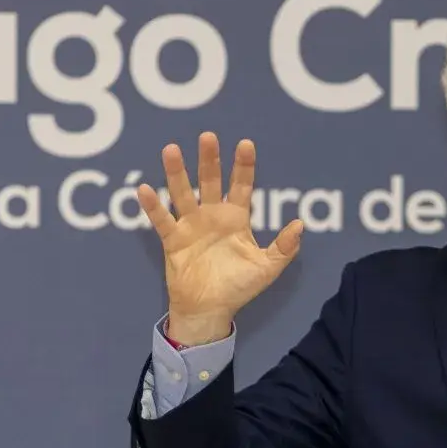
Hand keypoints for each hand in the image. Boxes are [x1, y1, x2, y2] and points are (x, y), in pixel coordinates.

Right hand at [137, 132, 302, 344]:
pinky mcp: (173, 241)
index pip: (241, 186)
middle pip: (210, 182)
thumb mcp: (268, 267)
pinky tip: (145, 188)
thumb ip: (284, 246)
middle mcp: (212, 216)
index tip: (246, 144)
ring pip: (182, 194)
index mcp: (236, 218)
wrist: (211, 310)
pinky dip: (153, 206)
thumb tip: (301, 224)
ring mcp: (191, 226)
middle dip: (209, 160)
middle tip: (208, 136)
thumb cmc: (240, 287)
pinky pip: (163, 221)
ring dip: (176, 173)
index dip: (243, 166)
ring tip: (171, 150)